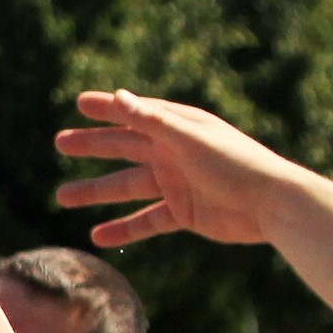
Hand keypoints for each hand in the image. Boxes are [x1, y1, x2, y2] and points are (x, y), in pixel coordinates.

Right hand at [51, 90, 300, 253]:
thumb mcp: (190, 139)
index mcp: (178, 127)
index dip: (107, 108)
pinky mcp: (183, 213)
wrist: (271, 206)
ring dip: (96, 191)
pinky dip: (123, 229)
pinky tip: (98, 236)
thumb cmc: (236, 164)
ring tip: (62, 196)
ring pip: (127, 187)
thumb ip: (153, 120)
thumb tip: (118, 97)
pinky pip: (146, 221)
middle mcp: (174, 153)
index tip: (79, 103)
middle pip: (124, 148)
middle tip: (60, 143)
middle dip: (92, 146)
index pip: (135, 113)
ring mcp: (177, 184)